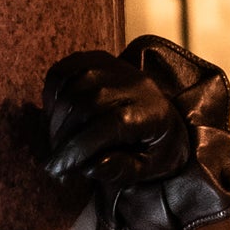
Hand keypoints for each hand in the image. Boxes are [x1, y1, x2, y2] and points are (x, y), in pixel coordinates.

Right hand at [40, 35, 229, 229]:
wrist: (174, 114)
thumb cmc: (166, 149)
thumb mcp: (156, 169)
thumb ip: (127, 171)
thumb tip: (99, 167)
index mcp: (152, 113)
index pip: (105, 127)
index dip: (77, 151)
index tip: (59, 170)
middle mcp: (135, 85)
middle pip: (83, 107)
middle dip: (63, 138)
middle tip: (55, 164)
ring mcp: (117, 68)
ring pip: (73, 88)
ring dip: (57, 118)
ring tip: (60, 146)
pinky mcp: (100, 58)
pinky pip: (66, 71)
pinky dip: (55, 93)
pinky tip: (59, 117)